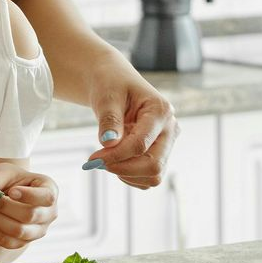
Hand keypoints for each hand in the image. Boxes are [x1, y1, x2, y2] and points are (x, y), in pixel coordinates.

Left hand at [0, 164, 57, 249]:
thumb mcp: (3, 172)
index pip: (47, 197)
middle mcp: (49, 213)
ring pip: (18, 231)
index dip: (29, 196)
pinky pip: (7, 241)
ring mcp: (38, 230)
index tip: (11, 191)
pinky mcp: (24, 242)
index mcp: (50, 190)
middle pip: (30, 216)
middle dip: (2, 207)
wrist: (7, 193)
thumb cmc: (10, 179)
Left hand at [83, 63, 174, 190]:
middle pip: (154, 165)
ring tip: (106, 157)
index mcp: (161, 111)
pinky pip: (147, 178)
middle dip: (122, 168)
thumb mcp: (107, 97)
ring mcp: (167, 144)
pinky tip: (115, 160)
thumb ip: (109, 119)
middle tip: (96, 163)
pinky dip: (129, 176)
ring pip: (153, 176)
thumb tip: (108, 143)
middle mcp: (170, 129)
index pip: (141, 144)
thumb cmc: (111, 85)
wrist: (114, 84)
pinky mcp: (160, 154)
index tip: (92, 158)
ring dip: (126, 174)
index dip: (115, 156)